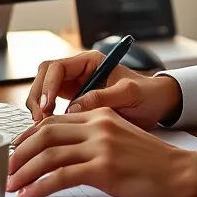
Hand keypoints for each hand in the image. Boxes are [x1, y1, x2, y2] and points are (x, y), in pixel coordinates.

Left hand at [7, 108, 196, 196]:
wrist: (182, 174)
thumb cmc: (153, 164)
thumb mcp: (121, 140)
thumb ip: (95, 139)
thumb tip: (63, 154)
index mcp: (101, 114)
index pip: (54, 121)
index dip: (28, 137)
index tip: (14, 153)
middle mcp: (98, 125)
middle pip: (45, 133)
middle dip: (19, 153)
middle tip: (4, 169)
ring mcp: (101, 145)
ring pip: (49, 154)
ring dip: (24, 171)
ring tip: (10, 185)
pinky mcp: (105, 168)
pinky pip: (62, 176)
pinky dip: (41, 186)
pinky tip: (30, 195)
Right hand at [25, 51, 181, 128]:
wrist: (158, 106)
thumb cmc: (147, 95)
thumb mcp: (129, 94)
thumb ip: (103, 97)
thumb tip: (74, 107)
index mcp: (90, 62)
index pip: (56, 68)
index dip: (48, 86)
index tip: (48, 107)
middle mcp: (79, 73)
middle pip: (43, 78)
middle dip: (38, 97)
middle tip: (40, 120)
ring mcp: (75, 88)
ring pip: (44, 93)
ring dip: (39, 109)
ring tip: (43, 129)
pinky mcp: (75, 104)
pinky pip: (53, 109)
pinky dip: (48, 120)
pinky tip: (52, 134)